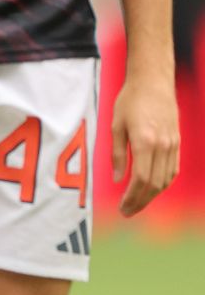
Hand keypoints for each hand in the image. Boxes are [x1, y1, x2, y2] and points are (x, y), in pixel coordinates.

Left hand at [113, 71, 179, 216]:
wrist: (154, 82)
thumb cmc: (130, 100)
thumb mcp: (116, 125)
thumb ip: (117, 153)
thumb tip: (117, 179)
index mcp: (145, 141)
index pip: (140, 179)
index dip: (132, 197)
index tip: (122, 208)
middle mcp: (162, 146)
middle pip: (154, 184)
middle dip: (141, 201)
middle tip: (127, 212)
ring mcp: (173, 145)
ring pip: (165, 179)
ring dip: (152, 195)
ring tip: (137, 203)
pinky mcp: (177, 143)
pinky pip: (172, 170)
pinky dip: (162, 183)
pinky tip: (151, 188)